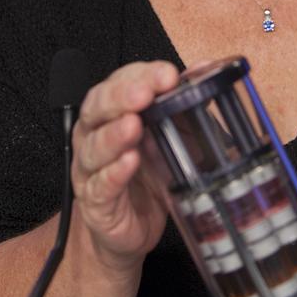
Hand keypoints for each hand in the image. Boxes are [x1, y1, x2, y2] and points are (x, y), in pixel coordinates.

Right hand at [70, 60, 179, 267]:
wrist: (134, 227)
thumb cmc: (150, 174)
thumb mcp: (176, 134)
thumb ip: (185, 101)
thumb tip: (206, 68)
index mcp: (113, 112)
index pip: (120, 82)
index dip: (142, 75)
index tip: (168, 74)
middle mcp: (95, 134)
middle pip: (97, 107)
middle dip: (121, 97)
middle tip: (144, 94)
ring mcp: (91, 168)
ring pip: (94, 146)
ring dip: (113, 134)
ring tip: (133, 126)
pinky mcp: (96, 202)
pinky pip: (101, 185)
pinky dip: (114, 172)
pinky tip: (129, 162)